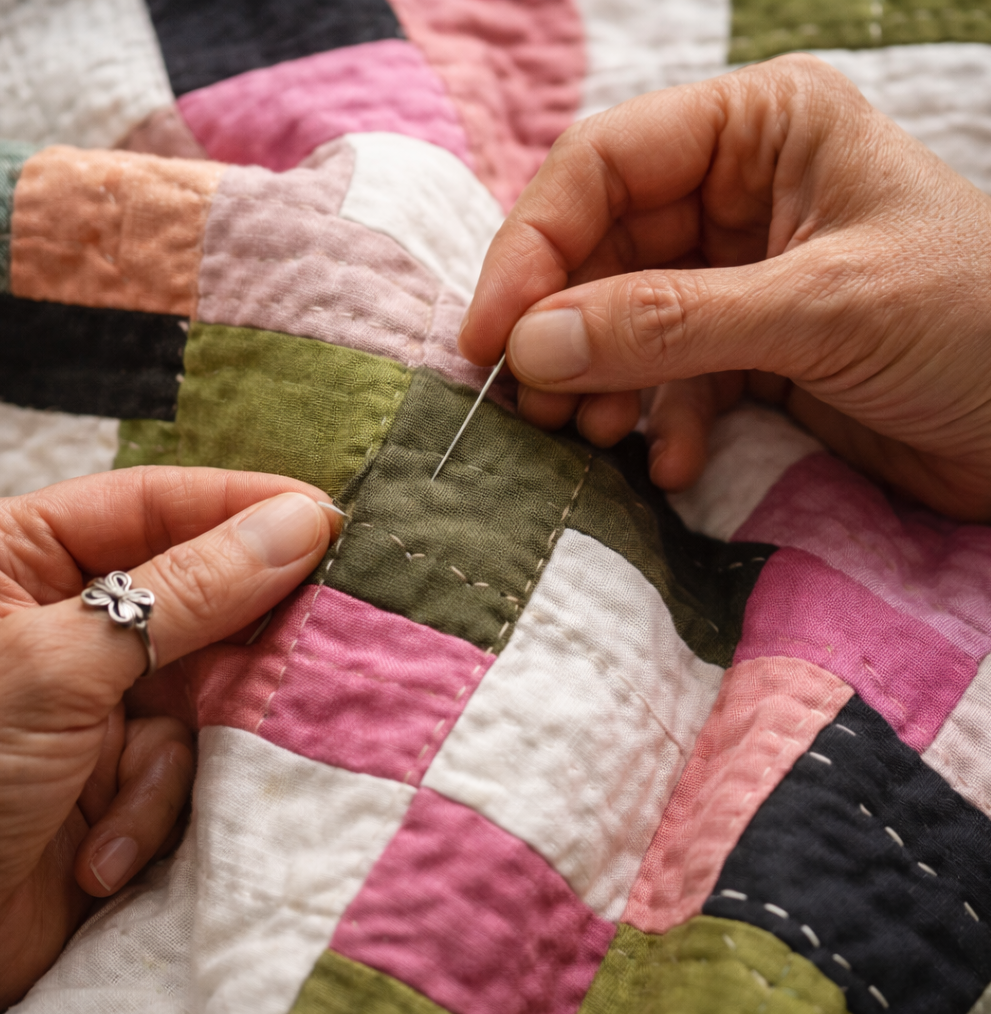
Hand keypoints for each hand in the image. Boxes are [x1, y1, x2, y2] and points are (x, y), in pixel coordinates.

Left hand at [0, 468, 340, 1013]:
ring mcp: (96, 698)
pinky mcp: (119, 771)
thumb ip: (188, 591)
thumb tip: (298, 523)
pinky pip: (186, 762)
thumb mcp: (60, 665)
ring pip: (205, 686)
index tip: (327, 517)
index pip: (152, 505)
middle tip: (307, 636)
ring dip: (187, 747)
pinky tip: (102, 849)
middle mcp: (64, 620)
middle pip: (197, 594)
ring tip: (141, 781)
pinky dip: (158, 805)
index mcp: (16, 558)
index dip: (242, 507)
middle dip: (236, 636)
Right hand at [460, 55, 990, 520]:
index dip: (532, 248)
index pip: (602, 168)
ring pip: (623, 321)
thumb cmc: (978, 326)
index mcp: (760, 130)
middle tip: (532, 404)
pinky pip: (667, 378)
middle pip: (599, 250)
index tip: (490, 337)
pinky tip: (673, 462)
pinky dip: (658, 423)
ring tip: (594, 439)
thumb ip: (670, 322)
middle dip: (563, 331)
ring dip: (601, 385)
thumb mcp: (821, 310)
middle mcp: (738, 194)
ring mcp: (738, 277)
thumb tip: (533, 343)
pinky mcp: (747, 351)